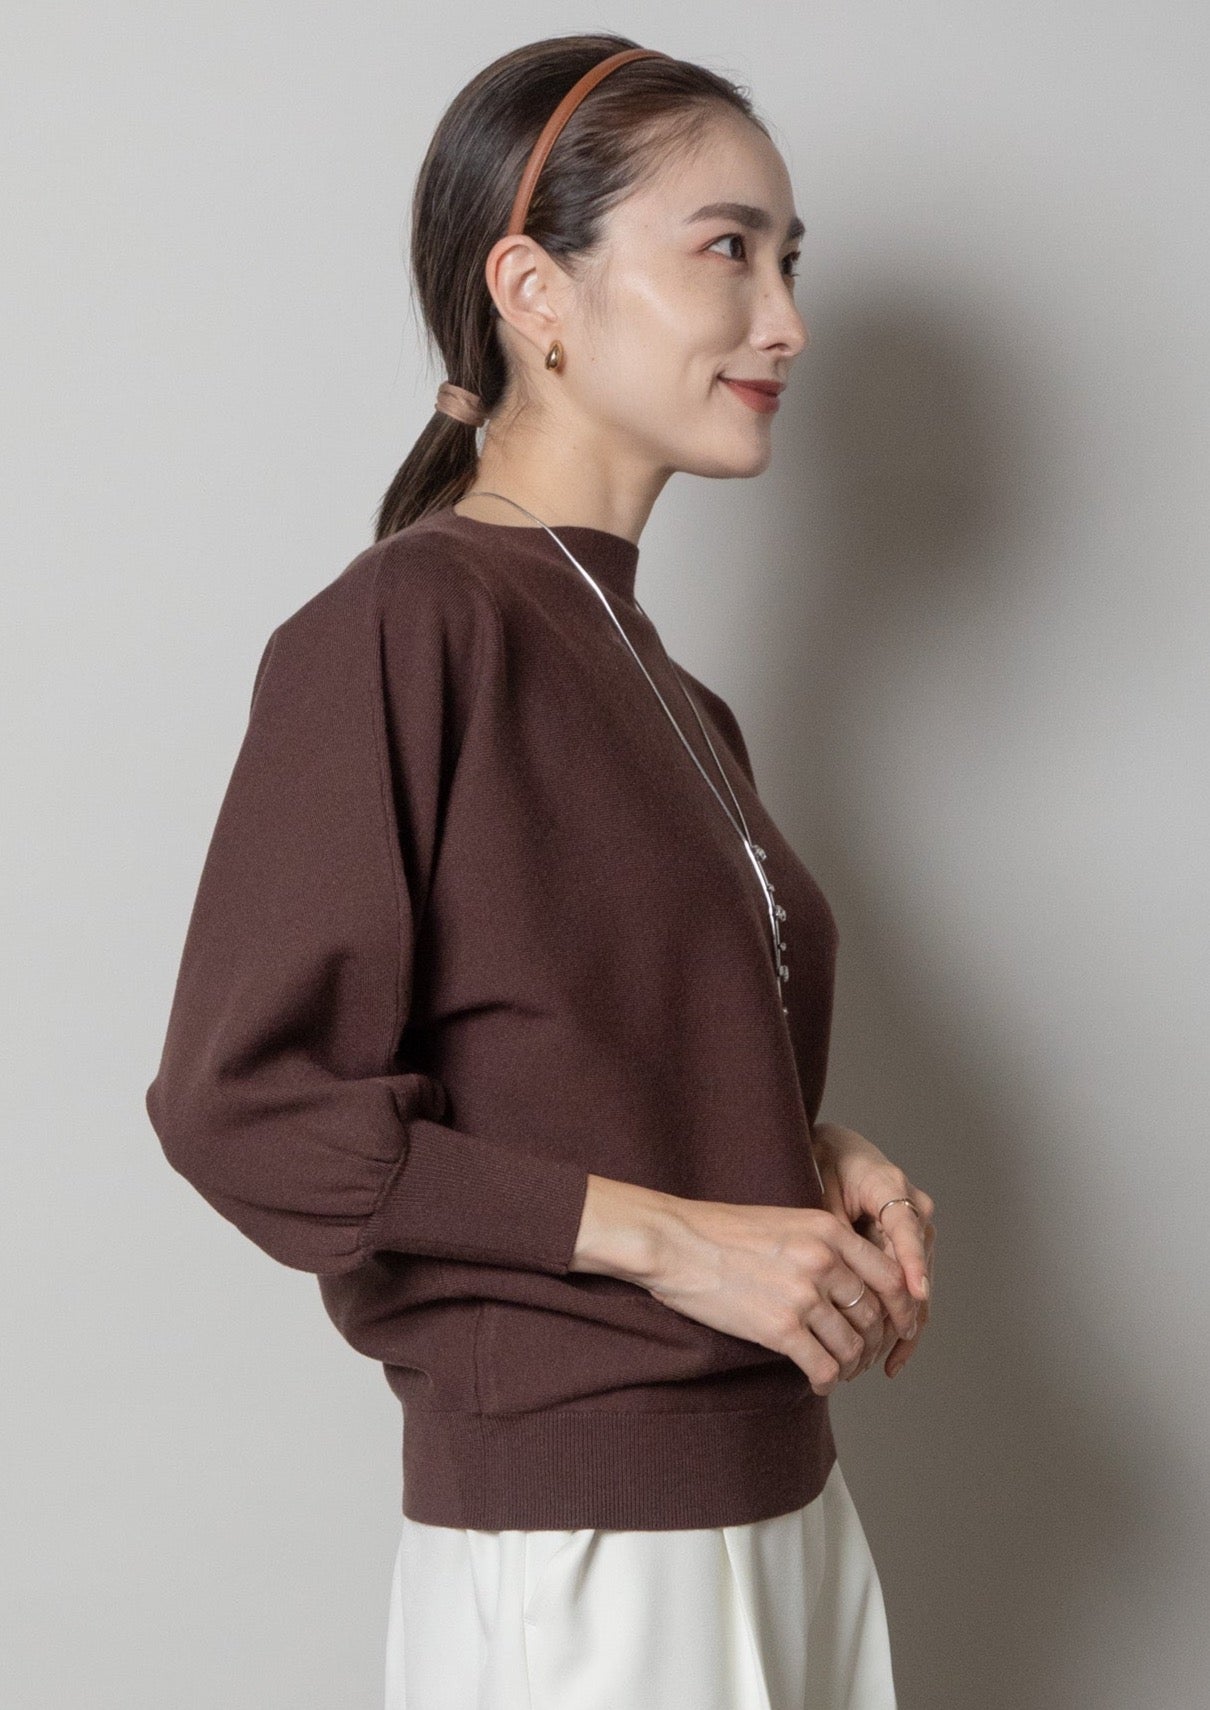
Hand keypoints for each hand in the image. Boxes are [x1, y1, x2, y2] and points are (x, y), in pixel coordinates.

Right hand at [641, 1193, 920, 1396]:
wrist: (675, 1242)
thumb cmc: (720, 1231)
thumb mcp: (785, 1221)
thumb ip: (822, 1245)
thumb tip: (850, 1280)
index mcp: (829, 1231)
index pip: (891, 1275)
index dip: (902, 1307)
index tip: (902, 1325)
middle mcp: (824, 1261)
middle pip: (875, 1314)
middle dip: (875, 1342)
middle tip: (864, 1356)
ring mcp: (803, 1295)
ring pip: (853, 1345)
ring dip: (851, 1366)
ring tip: (839, 1370)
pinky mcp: (780, 1328)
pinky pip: (823, 1366)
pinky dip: (826, 1380)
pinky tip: (818, 1382)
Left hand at [812, 1122, 935, 1379]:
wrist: (836, 1150)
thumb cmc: (825, 1162)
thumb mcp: (822, 1188)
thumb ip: (835, 1229)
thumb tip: (841, 1273)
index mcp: (891, 1187)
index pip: (906, 1229)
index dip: (912, 1264)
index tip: (914, 1295)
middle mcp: (915, 1210)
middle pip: (916, 1269)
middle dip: (901, 1313)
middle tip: (880, 1350)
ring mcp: (917, 1232)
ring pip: (918, 1287)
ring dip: (902, 1327)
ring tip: (884, 1363)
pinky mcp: (911, 1251)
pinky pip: (911, 1291)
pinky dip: (902, 1323)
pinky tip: (892, 1358)